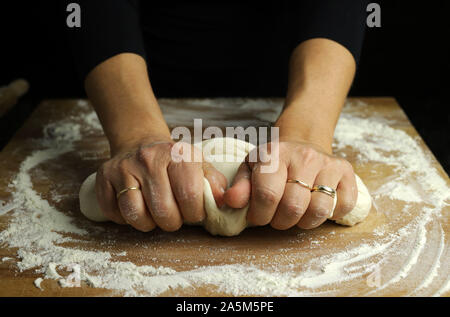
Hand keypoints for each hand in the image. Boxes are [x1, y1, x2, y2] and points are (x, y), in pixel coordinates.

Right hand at [95, 138, 226, 231]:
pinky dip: (125, 219)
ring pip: (135, 214)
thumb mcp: (199, 164)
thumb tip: (223, 201)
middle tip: (173, 217)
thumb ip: (214, 182)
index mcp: (176, 154)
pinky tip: (136, 208)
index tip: (193, 213)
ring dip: (148, 224)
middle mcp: (148, 159)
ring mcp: (124, 168)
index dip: (194, 213)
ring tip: (154, 215)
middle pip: (163, 211)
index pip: (190, 195)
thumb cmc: (174, 161)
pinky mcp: (104, 177)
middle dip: (172, 222)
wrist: (140, 143)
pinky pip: (113, 213)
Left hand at [223, 140, 357, 228]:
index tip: (257, 216)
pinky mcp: (347, 172)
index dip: (260, 215)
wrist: (302, 142)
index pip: (267, 195)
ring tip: (295, 215)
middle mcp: (304, 156)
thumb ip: (240, 187)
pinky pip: (342, 206)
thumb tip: (230, 201)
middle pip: (293, 207)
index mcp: (275, 154)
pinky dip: (331, 215)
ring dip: (304, 222)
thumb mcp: (250, 169)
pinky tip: (316, 206)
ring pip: (319, 210)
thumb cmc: (273, 163)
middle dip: (280, 221)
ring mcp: (328, 163)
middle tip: (276, 217)